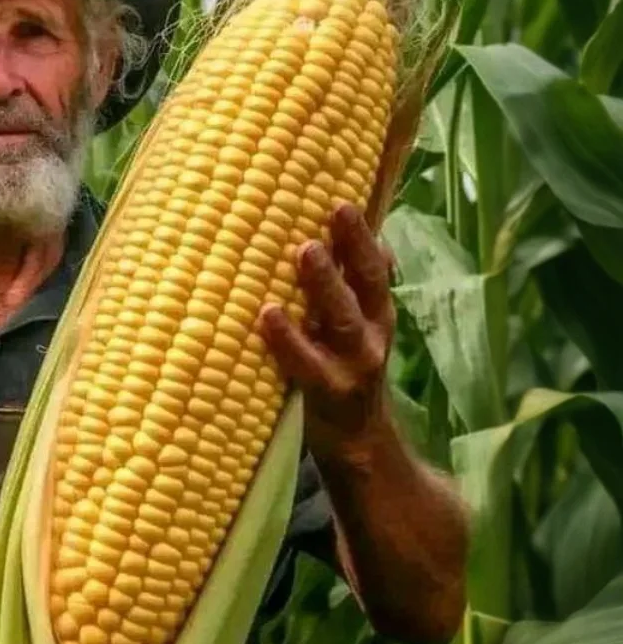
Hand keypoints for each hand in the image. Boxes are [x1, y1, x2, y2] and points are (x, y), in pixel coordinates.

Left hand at [258, 203, 396, 460]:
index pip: (376, 268)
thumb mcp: (357, 328)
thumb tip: (358, 236)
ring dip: (326, 284)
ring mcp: (352, 366)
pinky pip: (306, 363)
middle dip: (353, 247)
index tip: (343, 201)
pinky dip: (287, 339)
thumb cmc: (341, 371)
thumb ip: (353, 287)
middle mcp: (371, 335)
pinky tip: (267, 316)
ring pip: (343, 319)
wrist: (356, 443)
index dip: (363, 236)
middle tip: (334, 211)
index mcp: (376, 314)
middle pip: (366, 285)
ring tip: (305, 252)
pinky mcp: (328, 394)